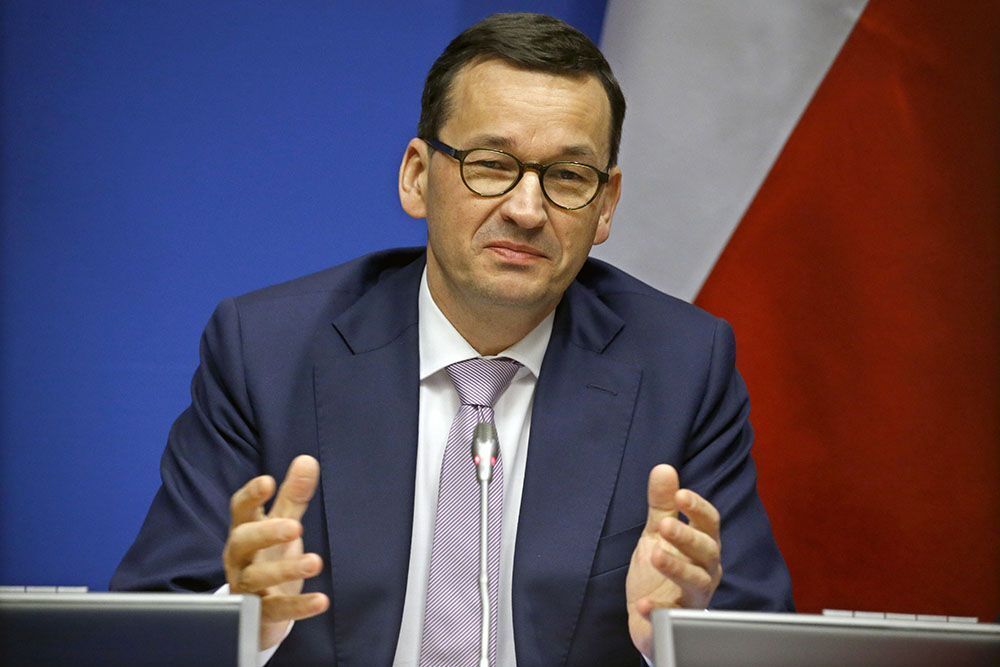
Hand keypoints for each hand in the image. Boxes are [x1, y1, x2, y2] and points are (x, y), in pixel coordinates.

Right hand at [223, 455, 328, 649]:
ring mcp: (247, 587)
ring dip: (286, 570)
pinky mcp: (260, 614)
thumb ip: (293, 496)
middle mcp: (240, 558)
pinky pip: (276, 610)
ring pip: (257, 577)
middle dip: (267, 533)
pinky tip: (322, 601)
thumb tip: (307, 459)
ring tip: (316, 562)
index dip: (251, 496)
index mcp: (244, 530)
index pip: (240, 510)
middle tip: (296, 526)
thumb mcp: (281, 524)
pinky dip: (298, 607)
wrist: (255, 610)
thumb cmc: (267, 556)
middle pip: (243, 542)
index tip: (268, 482)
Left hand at [625, 464, 722, 657]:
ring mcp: (694, 598)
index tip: (680, 495)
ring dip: (677, 567)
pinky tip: (643, 603)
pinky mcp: (678, 622)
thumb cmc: (660, 571)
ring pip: (696, 582)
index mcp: (702, 546)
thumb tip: (663, 468)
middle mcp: (705, 571)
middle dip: (687, 536)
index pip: (709, 523)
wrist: (649, 617)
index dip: (697, 509)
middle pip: (706, 551)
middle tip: (664, 524)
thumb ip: (661, 504)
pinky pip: (673, 616)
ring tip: (654, 554)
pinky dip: (659, 610)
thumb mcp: (657, 534)